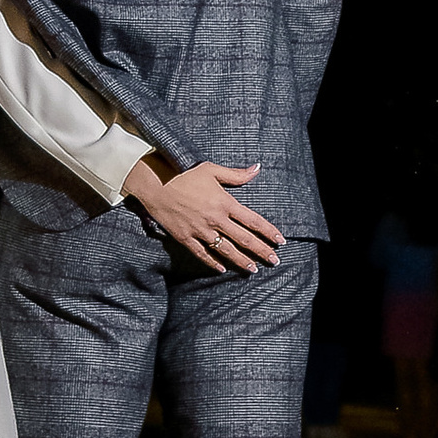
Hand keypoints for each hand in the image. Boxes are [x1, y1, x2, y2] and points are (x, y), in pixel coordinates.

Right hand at [122, 156, 283, 272]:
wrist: (156, 184)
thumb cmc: (184, 173)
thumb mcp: (211, 169)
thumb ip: (236, 174)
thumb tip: (257, 169)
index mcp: (225, 202)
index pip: (253, 221)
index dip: (268, 232)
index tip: (280, 241)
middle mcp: (215, 219)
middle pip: (244, 239)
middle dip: (261, 251)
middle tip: (274, 261)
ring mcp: (200, 231)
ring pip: (226, 250)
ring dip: (241, 261)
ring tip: (253, 269)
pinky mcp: (186, 238)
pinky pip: (202, 254)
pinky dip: (213, 263)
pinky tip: (223, 269)